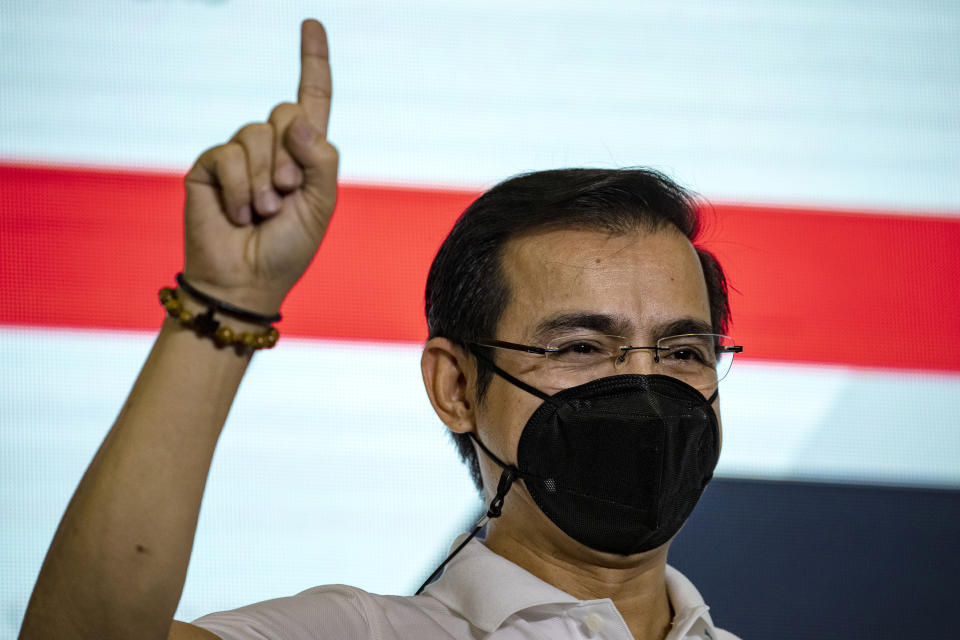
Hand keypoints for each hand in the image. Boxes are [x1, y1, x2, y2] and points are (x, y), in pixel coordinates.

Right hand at [182, 19, 337, 314]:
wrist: (247, 282)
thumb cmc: (287, 248)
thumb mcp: (321, 205)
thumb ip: (321, 160)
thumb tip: (298, 118)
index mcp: (303, 154)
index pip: (311, 99)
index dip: (312, 61)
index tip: (312, 23)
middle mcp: (270, 147)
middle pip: (285, 111)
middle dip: (292, 158)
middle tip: (286, 196)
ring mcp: (237, 154)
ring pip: (257, 133)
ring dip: (265, 180)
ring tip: (262, 212)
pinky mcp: (208, 166)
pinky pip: (228, 155)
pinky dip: (239, 189)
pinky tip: (238, 214)